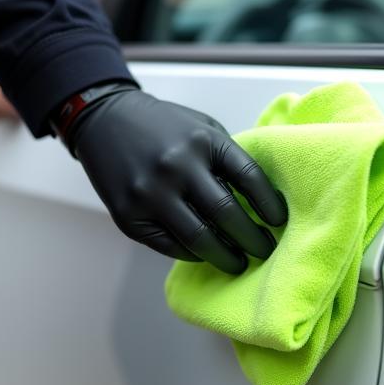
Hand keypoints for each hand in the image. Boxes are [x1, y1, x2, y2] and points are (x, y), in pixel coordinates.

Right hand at [67, 85, 287, 273]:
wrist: (104, 120)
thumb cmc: (163, 126)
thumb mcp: (202, 128)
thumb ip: (227, 158)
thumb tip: (259, 200)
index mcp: (203, 141)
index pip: (250, 178)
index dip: (270, 205)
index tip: (279, 222)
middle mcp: (178, 166)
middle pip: (227, 214)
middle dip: (252, 239)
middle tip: (265, 251)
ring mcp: (150, 193)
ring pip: (199, 239)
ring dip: (225, 257)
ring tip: (239, 263)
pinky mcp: (129, 216)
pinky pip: (170, 246)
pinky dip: (192, 254)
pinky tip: (204, 255)